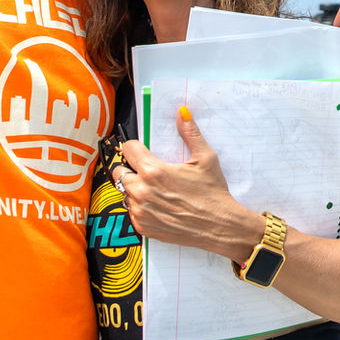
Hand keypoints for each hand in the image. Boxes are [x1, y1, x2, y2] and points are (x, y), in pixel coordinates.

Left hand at [115, 106, 259, 261]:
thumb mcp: (205, 158)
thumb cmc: (213, 192)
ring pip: (125, 192)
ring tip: (157, 190)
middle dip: (132, 168)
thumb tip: (182, 113)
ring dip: (135, 188)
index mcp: (154, 171)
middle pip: (120, 171)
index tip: (143, 151)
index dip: (136, 147)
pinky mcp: (142, 227)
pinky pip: (131, 211)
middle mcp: (142, 191)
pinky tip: (159, 205)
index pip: (128, 149)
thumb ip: (190, 133)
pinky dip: (141, 207)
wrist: (219, 227)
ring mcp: (140, 211)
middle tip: (150, 172)